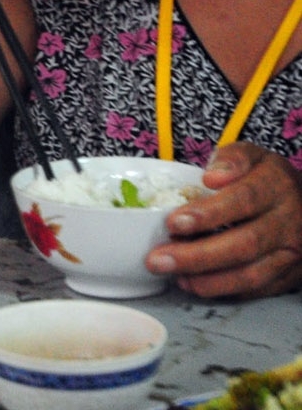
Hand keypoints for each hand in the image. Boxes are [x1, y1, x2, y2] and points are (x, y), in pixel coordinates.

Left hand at [146, 142, 301, 298]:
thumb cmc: (266, 179)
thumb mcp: (252, 156)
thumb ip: (231, 159)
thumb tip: (212, 177)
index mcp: (277, 187)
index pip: (243, 200)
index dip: (208, 214)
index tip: (173, 222)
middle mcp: (288, 222)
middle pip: (244, 244)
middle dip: (197, 255)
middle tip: (158, 259)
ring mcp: (291, 253)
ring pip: (251, 274)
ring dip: (207, 280)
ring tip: (171, 274)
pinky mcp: (289, 276)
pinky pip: (256, 290)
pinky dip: (223, 290)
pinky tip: (193, 283)